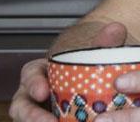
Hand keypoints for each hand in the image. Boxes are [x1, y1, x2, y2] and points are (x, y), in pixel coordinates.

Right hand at [9, 22, 128, 121]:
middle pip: (23, 105)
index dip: (33, 83)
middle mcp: (36, 94)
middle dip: (31, 115)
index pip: (30, 75)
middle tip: (50, 121)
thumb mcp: (93, 56)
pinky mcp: (50, 119)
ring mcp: (41, 111)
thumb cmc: (85, 69)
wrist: (96, 87)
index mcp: (41, 73)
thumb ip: (103, 43)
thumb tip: (116, 28)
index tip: (42, 92)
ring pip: (31, 120)